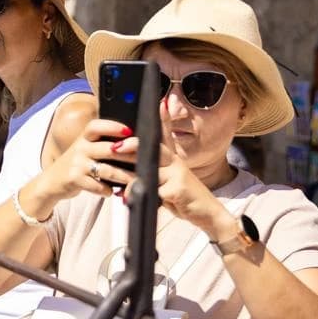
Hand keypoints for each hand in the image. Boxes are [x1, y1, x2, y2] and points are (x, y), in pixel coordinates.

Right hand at [22, 119, 135, 216]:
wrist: (51, 183)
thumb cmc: (75, 165)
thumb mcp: (84, 149)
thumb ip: (101, 144)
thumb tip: (131, 141)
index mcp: (83, 138)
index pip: (96, 126)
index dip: (113, 126)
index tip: (129, 130)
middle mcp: (80, 148)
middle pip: (109, 149)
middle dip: (130, 155)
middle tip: (147, 160)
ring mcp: (77, 164)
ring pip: (107, 170)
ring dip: (124, 177)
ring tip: (137, 181)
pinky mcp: (74, 180)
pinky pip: (97, 186)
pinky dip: (107, 190)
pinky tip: (111, 192)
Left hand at [103, 126, 231, 235]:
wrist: (207, 213)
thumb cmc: (184, 197)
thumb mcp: (170, 181)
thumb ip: (153, 173)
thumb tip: (129, 172)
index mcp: (173, 159)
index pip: (166, 136)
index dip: (164, 119)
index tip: (159, 105)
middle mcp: (176, 163)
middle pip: (154, 149)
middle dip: (132, 146)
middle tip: (114, 147)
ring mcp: (178, 175)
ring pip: (150, 169)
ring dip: (128, 175)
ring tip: (111, 175)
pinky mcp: (178, 189)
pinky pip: (154, 190)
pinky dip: (138, 194)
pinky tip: (126, 197)